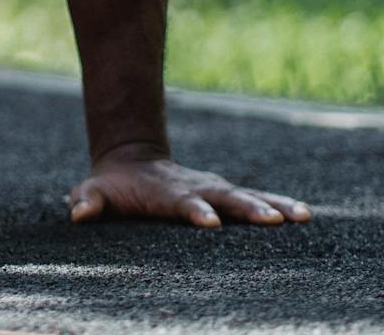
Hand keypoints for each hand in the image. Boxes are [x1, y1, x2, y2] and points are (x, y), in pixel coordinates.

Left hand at [69, 145, 311, 227]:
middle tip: (273, 220)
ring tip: (302, 216)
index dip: (194, 211)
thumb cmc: (111, 186)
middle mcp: (195, 188)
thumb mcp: (93, 191)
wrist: (131, 160)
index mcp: (164, 192)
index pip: (180, 203)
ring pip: (247, 196)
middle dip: (247, 209)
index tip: (211, 223)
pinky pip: (257, 199)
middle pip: (224, 198)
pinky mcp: (226, 193)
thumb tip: (79, 212)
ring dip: (274, 205)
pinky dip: (279, 205)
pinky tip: (304, 216)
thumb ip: (87, 200)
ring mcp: (213, 189)